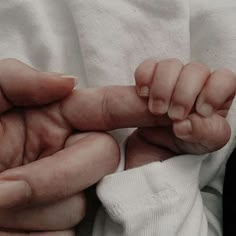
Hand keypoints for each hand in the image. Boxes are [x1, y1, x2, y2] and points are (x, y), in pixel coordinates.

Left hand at [0, 59, 118, 233]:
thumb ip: (20, 80)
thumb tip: (68, 82)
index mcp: (56, 120)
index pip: (108, 109)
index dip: (133, 106)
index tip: (155, 107)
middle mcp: (68, 152)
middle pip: (102, 159)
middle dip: (55, 176)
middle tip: (4, 187)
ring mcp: (66, 190)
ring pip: (81, 202)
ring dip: (35, 208)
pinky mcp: (57, 225)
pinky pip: (64, 232)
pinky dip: (32, 234)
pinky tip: (6, 226)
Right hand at [126, 58, 235, 168]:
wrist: (156, 146)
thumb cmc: (185, 143)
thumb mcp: (204, 144)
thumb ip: (206, 133)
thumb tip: (185, 124)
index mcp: (215, 97)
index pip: (225, 78)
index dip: (214, 91)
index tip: (201, 111)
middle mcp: (195, 84)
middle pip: (195, 69)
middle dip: (183, 94)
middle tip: (174, 115)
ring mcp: (172, 79)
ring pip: (170, 65)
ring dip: (162, 88)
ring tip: (156, 109)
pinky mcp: (151, 80)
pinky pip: (148, 67)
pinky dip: (144, 78)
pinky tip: (144, 94)